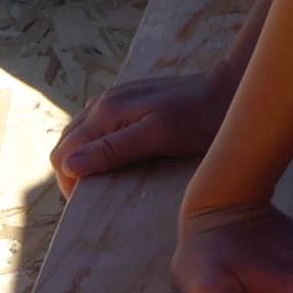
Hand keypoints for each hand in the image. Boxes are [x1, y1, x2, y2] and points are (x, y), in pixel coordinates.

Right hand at [49, 70, 233, 197]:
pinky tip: (115, 160)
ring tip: (105, 182)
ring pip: (79, 135)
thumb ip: (113, 149)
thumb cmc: (199, 119)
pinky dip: (96, 146)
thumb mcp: (158, 137)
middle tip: (97, 197)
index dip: (69, 184)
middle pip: (66, 144)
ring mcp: (115, 99)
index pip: (63, 154)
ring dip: (83, 159)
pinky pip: (98, 127)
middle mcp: (104, 101)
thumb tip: (69, 165)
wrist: (229, 90)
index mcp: (106, 111)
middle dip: (72, 173)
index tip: (91, 203)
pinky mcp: (129, 102)